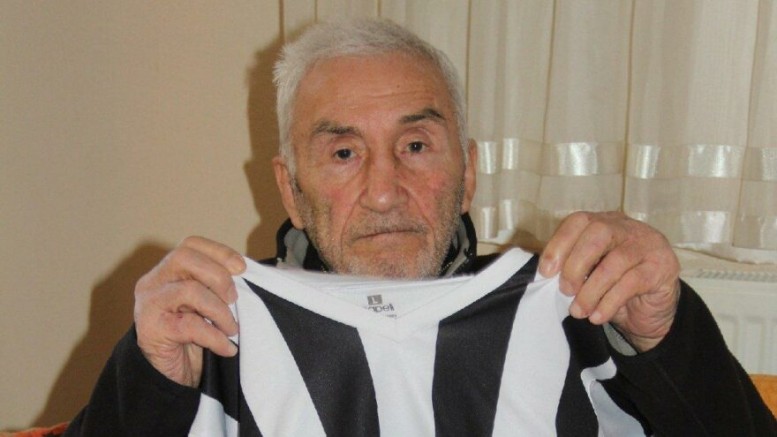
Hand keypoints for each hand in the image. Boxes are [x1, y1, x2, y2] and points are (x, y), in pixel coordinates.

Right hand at [133, 236, 245, 386]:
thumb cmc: (192, 337)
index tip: (242, 268)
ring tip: (232, 329)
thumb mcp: (205, 305)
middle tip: (234, 300)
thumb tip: (246, 271)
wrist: (170, 377)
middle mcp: (152, 283)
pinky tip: (226, 347)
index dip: (219, 251)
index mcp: (166, 271)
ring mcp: (148, 305)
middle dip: (218, 276)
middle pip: (184, 257)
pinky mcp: (152, 330)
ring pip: (189, 291)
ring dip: (220, 311)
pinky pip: (190, 326)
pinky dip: (215, 337)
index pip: (190, 245)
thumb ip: (215, 286)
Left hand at [539, 211, 679, 351]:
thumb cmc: (613, 287)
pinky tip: (598, 316)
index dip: (559, 244)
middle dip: (575, 264)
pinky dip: (609, 302)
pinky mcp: (662, 268)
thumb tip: (546, 274)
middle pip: (598, 233)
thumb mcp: (590, 273)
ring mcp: (648, 245)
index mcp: (605, 223)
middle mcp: (628, 228)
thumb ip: (572, 266)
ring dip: (591, 291)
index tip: (546, 272)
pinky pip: (631, 283)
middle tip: (566, 291)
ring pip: (615, 261)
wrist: (651, 311)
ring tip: (579, 311)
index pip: (579, 221)